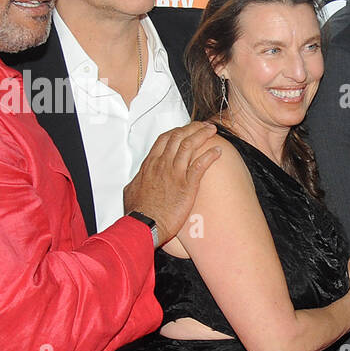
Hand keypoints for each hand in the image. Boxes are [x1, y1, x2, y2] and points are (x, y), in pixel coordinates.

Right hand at [122, 122, 221, 245]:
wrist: (144, 224)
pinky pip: (200, 164)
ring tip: (212, 130)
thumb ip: (137, 182)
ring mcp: (174, 173)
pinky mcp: (186, 185)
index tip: (185, 130)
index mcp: (150, 165)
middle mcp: (162, 165)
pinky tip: (218, 151)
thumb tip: (137, 181)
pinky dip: (210, 155)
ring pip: (189, 145)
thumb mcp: (131, 191)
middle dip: (192, 128)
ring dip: (202, 135)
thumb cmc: (138, 212)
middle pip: (178, 137)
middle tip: (202, 125)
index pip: (164, 139)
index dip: (177, 131)